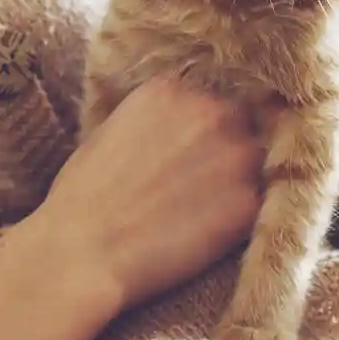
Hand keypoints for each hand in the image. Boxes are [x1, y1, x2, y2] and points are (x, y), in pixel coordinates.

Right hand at [29, 80, 264, 318]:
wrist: (82, 251)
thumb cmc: (82, 197)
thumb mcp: (109, 130)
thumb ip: (154, 118)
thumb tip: (174, 128)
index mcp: (171, 89)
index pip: (205, 97)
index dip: (196, 128)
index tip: (184, 151)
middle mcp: (211, 111)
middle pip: (237, 123)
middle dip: (221, 148)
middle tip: (194, 182)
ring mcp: (236, 156)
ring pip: (253, 162)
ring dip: (235, 181)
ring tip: (199, 209)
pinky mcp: (248, 203)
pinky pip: (256, 203)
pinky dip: (236, 217)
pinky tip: (203, 231)